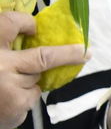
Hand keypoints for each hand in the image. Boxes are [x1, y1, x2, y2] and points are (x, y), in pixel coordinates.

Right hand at [0, 12, 86, 128]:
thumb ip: (2, 47)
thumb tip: (29, 36)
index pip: (9, 23)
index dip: (24, 22)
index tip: (33, 26)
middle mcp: (0, 64)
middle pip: (43, 56)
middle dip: (68, 54)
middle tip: (84, 52)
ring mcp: (11, 86)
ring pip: (35, 79)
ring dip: (26, 81)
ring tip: (3, 88)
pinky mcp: (17, 105)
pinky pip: (30, 96)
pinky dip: (22, 97)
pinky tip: (3, 102)